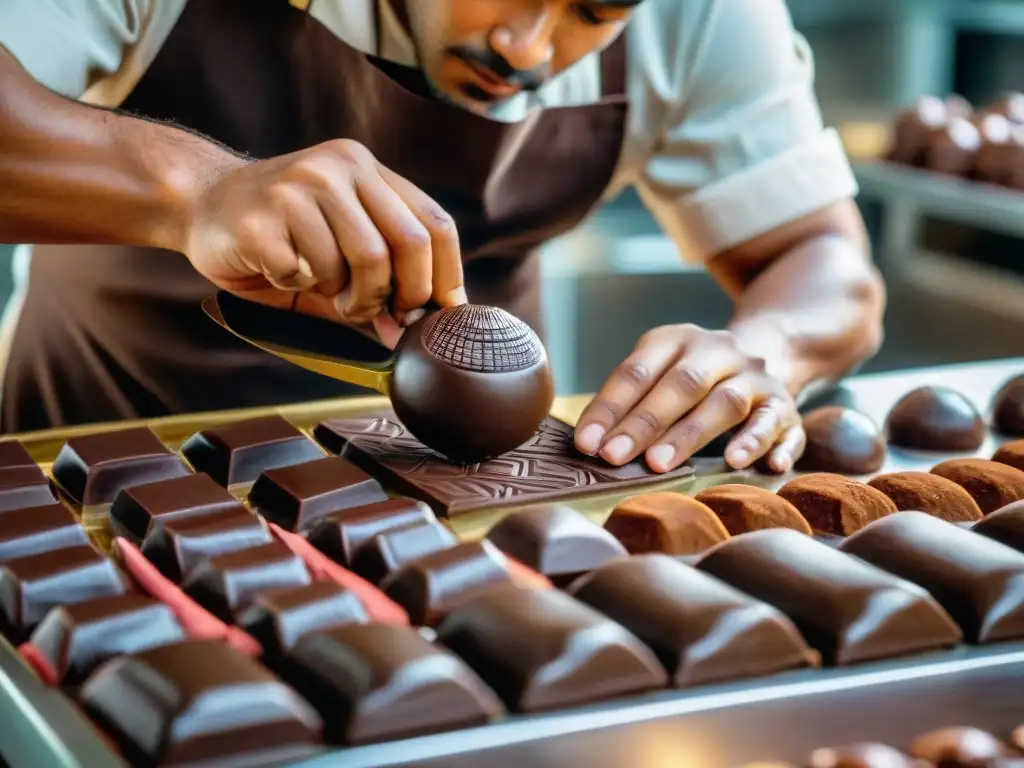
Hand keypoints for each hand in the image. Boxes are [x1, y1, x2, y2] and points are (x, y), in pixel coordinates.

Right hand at [182, 139, 466, 341]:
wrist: (198, 203)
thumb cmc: (279, 234)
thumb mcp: (337, 247)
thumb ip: (380, 279)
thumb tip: (416, 331)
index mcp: (366, 169)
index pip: (434, 222)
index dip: (446, 275)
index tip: (441, 314)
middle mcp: (339, 168)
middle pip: (408, 244)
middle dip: (402, 296)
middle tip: (377, 313)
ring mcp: (300, 187)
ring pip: (363, 261)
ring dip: (349, 297)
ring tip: (325, 292)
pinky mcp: (262, 217)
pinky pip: (306, 273)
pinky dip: (297, 287)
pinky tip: (279, 271)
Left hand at [573, 325, 804, 472]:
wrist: (769, 353)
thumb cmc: (692, 379)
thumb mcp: (659, 374)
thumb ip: (629, 403)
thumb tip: (590, 443)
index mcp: (677, 339)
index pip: (638, 371)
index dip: (609, 407)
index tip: (586, 442)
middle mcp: (718, 351)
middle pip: (681, 384)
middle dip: (644, 423)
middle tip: (614, 457)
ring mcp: (754, 377)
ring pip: (725, 402)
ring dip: (690, 435)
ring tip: (659, 465)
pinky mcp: (784, 405)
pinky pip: (777, 422)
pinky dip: (759, 443)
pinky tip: (739, 463)